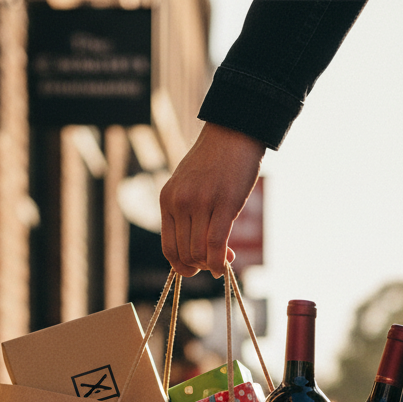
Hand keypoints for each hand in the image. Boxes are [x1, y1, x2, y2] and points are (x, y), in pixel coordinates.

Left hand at [160, 122, 265, 277]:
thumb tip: (199, 253)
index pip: (169, 248)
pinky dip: (220, 262)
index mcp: (167, 200)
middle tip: (214, 264)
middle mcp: (180, 203)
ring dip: (211, 264)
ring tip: (223, 260)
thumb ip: (187, 215)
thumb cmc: (214, 163)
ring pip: (199, 252)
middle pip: (184, 253)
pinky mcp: (224, 204)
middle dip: (200, 266)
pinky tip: (225, 267)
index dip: (181, 265)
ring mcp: (201, 203)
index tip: (195, 269)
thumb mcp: (188, 186)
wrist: (235, 132)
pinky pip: (216, 245)